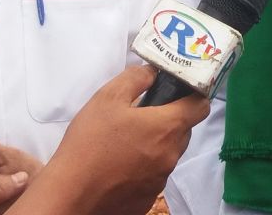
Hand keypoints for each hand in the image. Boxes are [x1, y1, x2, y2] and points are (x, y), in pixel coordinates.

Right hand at [8, 65, 210, 214]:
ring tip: (125, 141)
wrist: (70, 193)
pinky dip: (144, 167)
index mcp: (168, 127)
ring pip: (169, 154)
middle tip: (140, 116)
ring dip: (156, 144)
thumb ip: (136, 78)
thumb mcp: (108, 97)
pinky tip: (120, 165)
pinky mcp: (149, 198)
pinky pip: (154, 175)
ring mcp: (161, 180)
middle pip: (184, 130)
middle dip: (168, 120)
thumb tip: (152, 73)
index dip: (192, 95)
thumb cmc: (90, 142)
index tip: (176, 92)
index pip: (201, 107)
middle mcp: (171, 155)